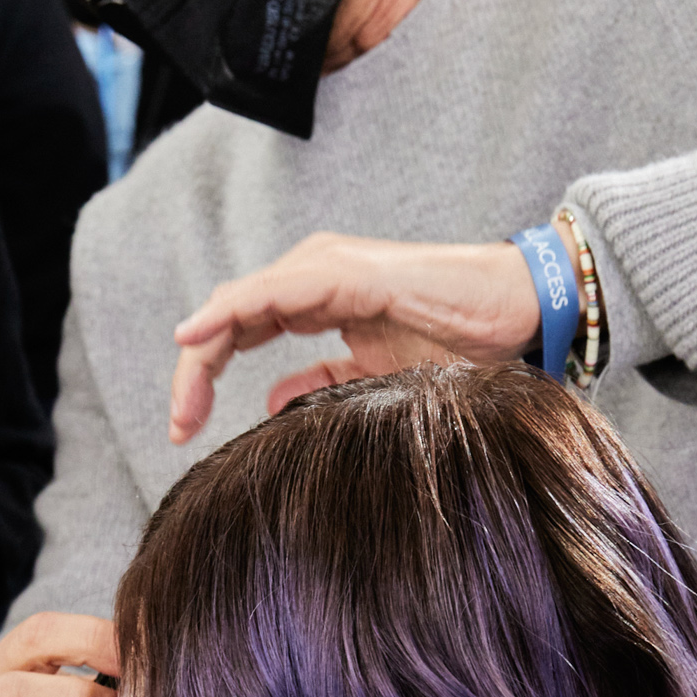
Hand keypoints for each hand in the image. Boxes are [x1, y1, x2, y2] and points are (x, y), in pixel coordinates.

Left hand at [169, 231, 547, 444]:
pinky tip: (194, 339)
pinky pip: (268, 293)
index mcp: (316, 296)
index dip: (206, 373)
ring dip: (202, 354)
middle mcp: (312, 274)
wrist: (518, 312)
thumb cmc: (461, 339)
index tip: (186, 428)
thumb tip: (269, 403)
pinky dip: (227, 314)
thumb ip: (323, 381)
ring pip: (238, 304)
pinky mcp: (344, 273)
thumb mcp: (377, 375)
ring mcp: (325, 268)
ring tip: (181, 402)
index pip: (242, 330)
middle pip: (229, 318)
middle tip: (178, 427)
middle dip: (195, 372)